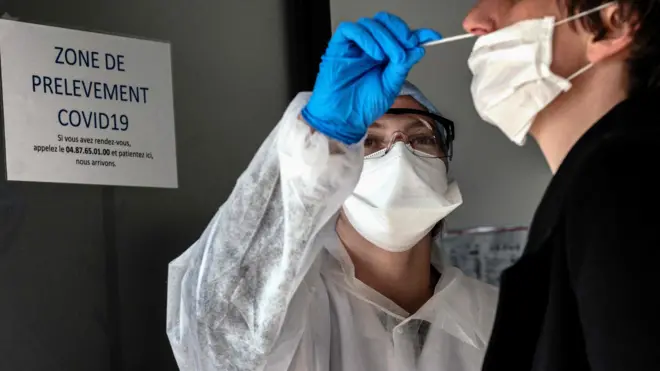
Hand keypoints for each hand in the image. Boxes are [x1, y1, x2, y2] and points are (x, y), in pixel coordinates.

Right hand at [301, 12, 441, 144]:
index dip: (417, 33)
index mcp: (384, 55)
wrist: (344, 119)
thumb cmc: (363, 106)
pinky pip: (350, 30)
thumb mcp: (391, 86)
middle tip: (407, 45)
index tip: (432, 36)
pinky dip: (366, 37)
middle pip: (386, 23)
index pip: (400, 36)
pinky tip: (374, 54)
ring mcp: (354, 46)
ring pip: (370, 24)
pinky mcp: (339, 46)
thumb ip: (403, 66)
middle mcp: (370, 47)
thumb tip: (418, 49)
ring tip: (388, 57)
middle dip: (399, 31)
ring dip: (385, 37)